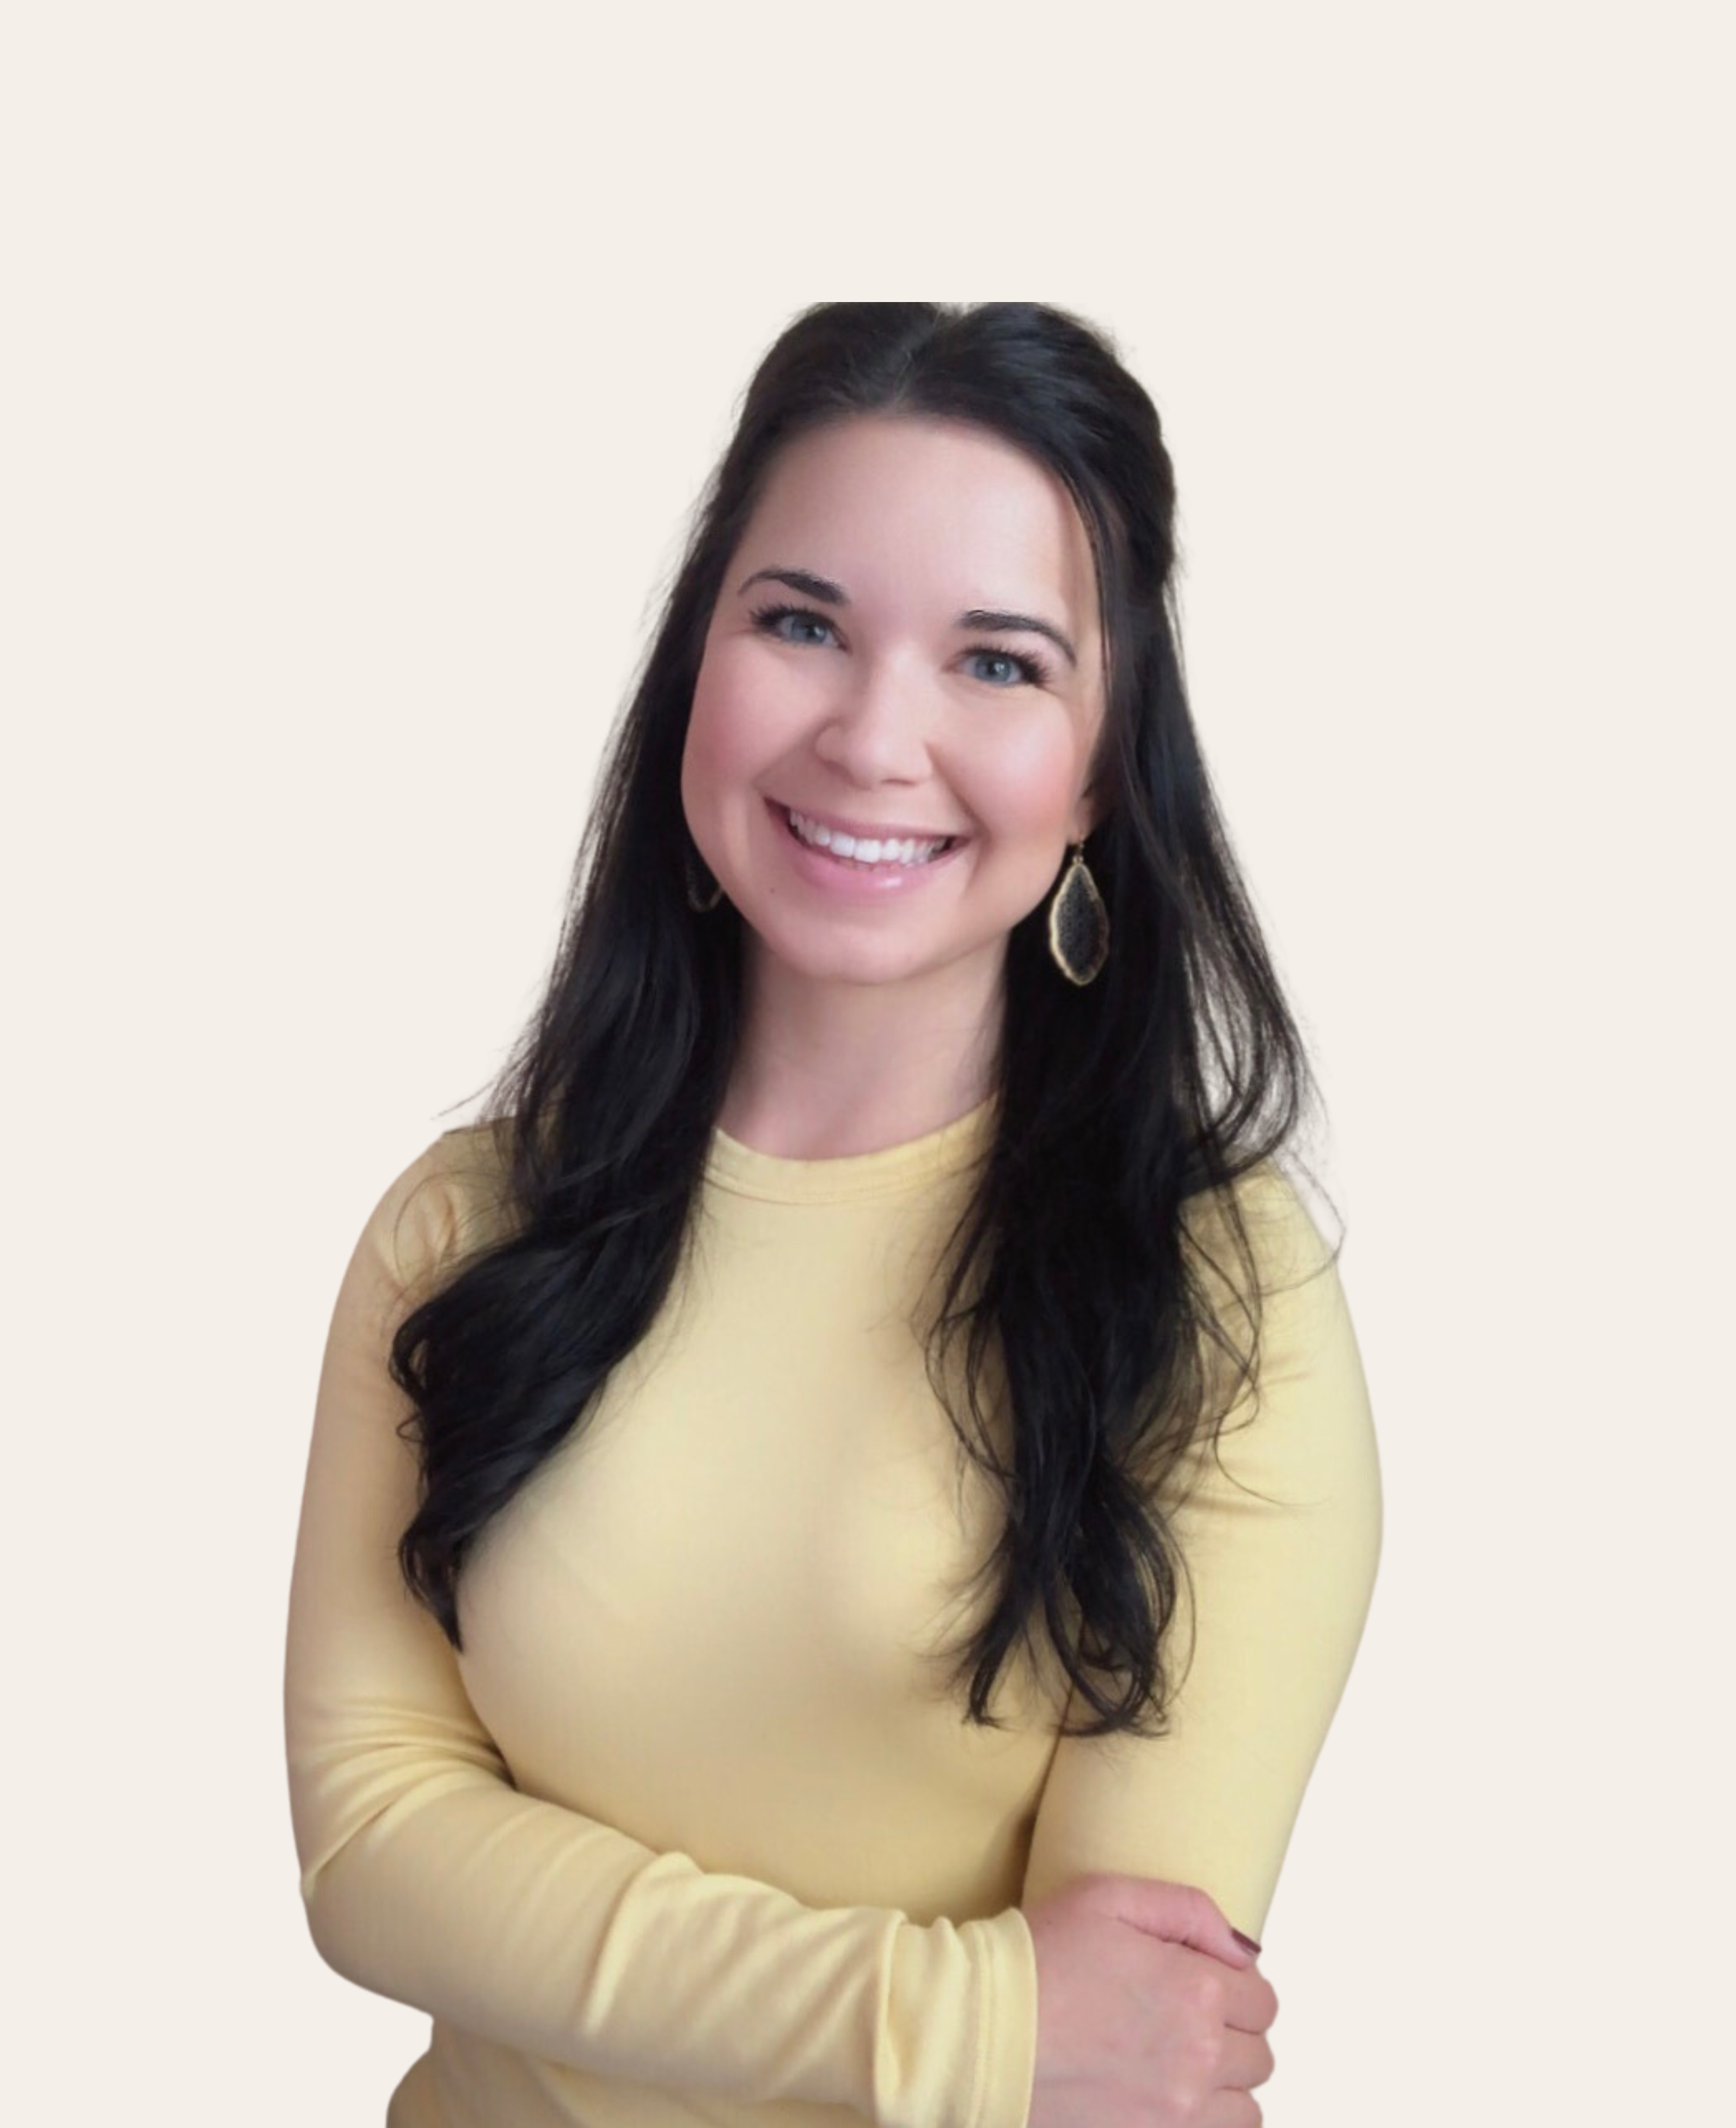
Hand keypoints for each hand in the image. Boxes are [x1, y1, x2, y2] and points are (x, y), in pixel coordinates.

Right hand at [1023, 1873, 1277, 2127]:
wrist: (981, 2031)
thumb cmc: (1038, 1959)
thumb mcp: (1108, 1898)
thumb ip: (1188, 1911)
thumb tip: (1241, 1950)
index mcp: (1196, 1990)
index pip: (1262, 1998)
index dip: (1235, 1985)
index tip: (1203, 1982)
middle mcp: (1199, 2058)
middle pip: (1259, 2054)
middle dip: (1233, 2032)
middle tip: (1184, 2019)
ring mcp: (1178, 2115)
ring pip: (1245, 2109)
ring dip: (1224, 2085)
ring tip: (1177, 2064)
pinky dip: (1204, 2122)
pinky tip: (1168, 2099)